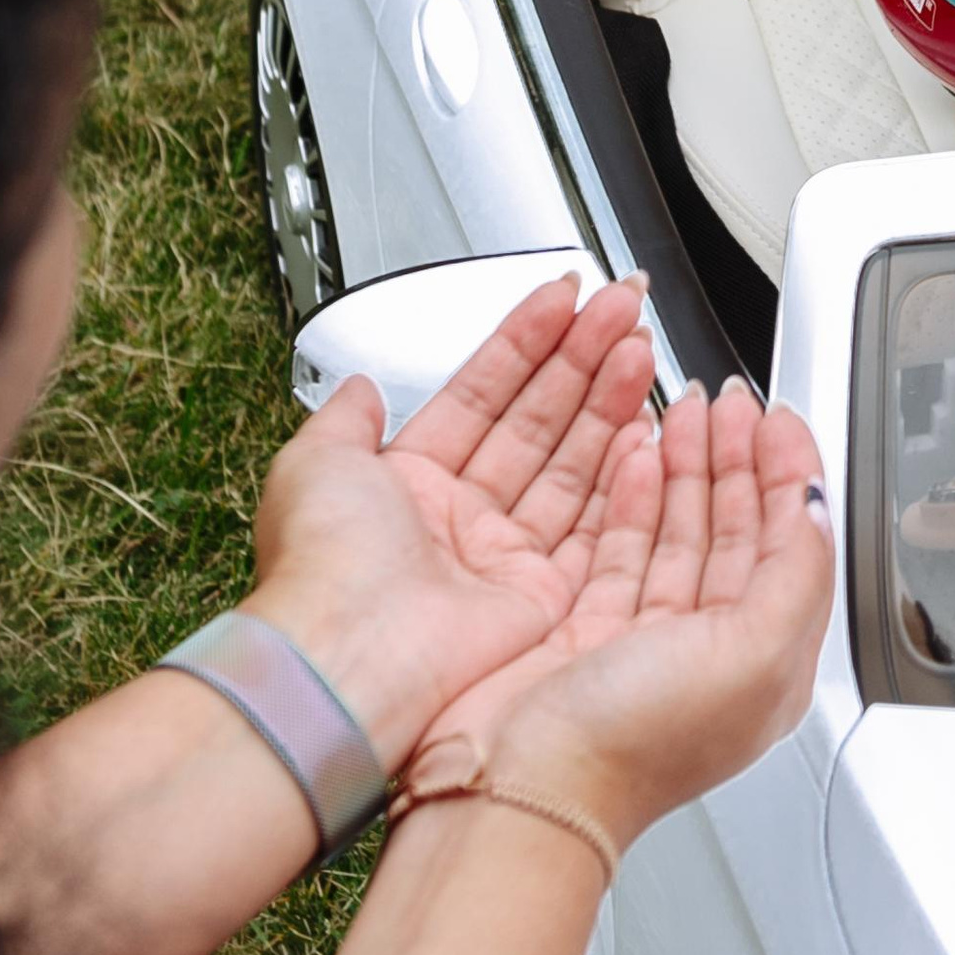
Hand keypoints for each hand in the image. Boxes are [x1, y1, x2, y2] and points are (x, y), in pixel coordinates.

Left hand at [245, 275, 658, 771]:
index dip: (524, 341)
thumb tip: (358, 384)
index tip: (562, 298)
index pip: (480, 393)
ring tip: (638, 341)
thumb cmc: (324, 565)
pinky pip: (592, 521)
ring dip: (607, 396)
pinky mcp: (539, 598)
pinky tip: (642, 419)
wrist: (349, 656)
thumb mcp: (312, 465)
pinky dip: (620, 470)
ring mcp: (500, 557)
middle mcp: (456, 519)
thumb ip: (343, 418)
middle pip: (535, 418)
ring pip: (569, 459)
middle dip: (580, 356)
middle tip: (619, 306)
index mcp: (406, 484)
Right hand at [419, 382, 832, 850]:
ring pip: (678, 530)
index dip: (789, 472)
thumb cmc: (634, 745)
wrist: (525, 790)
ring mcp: (645, 640)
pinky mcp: (587, 631)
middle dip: (736, 456)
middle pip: (734, 528)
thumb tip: (816, 506)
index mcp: (767, 660)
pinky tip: (634, 455)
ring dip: (684, 466)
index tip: (778, 418)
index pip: (793, 541)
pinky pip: (620, 547)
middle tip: (726, 401)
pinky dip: (631, 495)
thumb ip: (798, 570)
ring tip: (682, 410)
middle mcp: (710, 651)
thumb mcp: (755, 653)